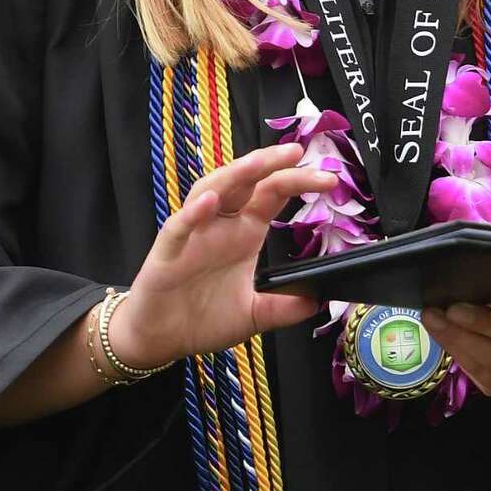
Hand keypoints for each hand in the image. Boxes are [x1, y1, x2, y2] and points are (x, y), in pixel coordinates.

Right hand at [108, 143, 336, 371]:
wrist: (160, 339)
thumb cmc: (201, 318)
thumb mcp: (253, 315)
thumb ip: (283, 308)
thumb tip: (316, 302)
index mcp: (243, 233)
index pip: (272, 195)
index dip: (297, 182)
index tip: (329, 179)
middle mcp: (220, 226)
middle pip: (244, 183)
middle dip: (268, 164)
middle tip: (295, 152)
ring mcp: (193, 235)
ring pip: (210, 190)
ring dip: (233, 175)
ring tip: (257, 163)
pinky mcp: (167, 253)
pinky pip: (178, 227)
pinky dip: (193, 213)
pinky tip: (210, 202)